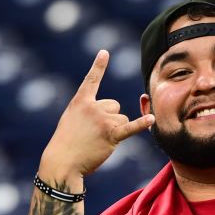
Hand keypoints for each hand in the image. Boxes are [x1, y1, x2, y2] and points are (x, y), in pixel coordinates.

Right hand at [38, 50, 154, 182]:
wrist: (62, 162)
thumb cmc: (65, 144)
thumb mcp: (71, 120)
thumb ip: (87, 111)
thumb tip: (112, 113)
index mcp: (81, 101)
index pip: (92, 80)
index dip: (98, 66)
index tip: (104, 52)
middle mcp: (93, 107)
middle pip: (114, 106)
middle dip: (109, 119)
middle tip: (93, 134)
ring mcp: (102, 120)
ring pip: (122, 119)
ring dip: (115, 131)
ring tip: (98, 141)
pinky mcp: (111, 135)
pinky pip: (130, 127)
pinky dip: (142, 124)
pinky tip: (152, 119)